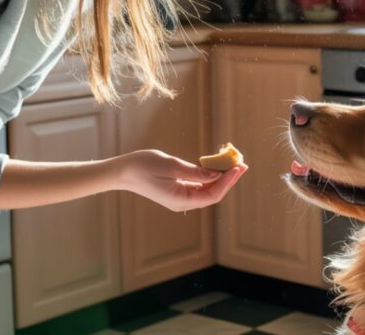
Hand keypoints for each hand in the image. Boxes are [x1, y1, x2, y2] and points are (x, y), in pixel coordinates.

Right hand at [113, 149, 247, 211]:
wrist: (122, 171)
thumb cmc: (143, 166)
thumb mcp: (171, 166)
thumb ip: (195, 172)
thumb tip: (217, 174)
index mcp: (181, 200)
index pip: (212, 195)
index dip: (228, 182)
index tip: (238, 167)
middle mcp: (183, 202)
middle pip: (213, 194)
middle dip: (229, 179)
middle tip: (242, 163)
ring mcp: (181, 197)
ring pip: (207, 190)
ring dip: (221, 177)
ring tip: (233, 162)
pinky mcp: (178, 190)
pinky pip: (199, 185)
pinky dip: (209, 176)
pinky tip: (217, 165)